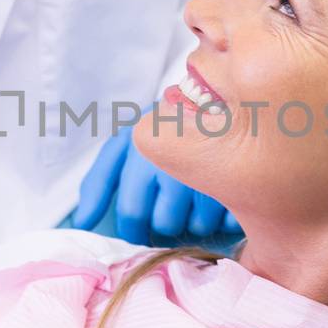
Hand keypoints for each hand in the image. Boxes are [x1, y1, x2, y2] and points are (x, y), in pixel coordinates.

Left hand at [72, 125, 240, 245]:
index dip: (133, 230)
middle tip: (170, 208)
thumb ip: (97, 186)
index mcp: (141, 147)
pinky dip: (226, 216)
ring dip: (195, 221)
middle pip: (165, 224)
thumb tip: (81, 223)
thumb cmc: (162, 130)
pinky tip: (222, 194)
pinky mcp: (247, 176)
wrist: (215, 98)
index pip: (132, 213)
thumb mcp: (123, 149)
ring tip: (198, 195)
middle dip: (164, 225)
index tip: (138, 230)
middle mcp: (176, 154)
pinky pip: (230, 220)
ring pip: (198, 227)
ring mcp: (214, 165)